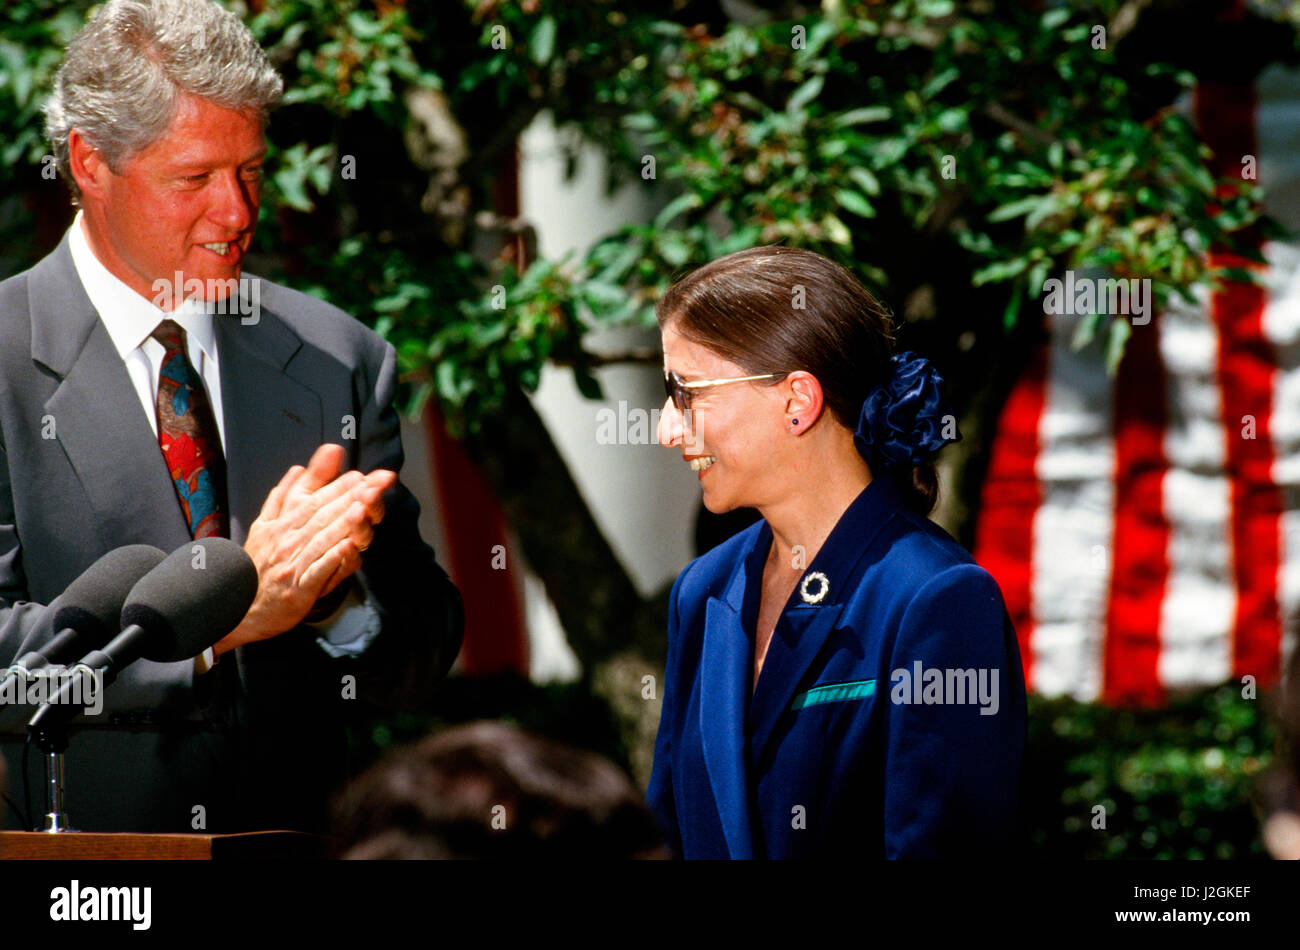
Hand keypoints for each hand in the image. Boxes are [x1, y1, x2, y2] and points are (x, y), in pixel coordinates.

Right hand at [213, 444, 395, 656]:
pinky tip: (350, 547)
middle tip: (378, 483)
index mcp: (283, 523)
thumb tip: (300, 466)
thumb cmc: (259, 564)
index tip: (363, 474)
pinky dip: (334, 559)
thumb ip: (287, 495)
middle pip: (323, 514)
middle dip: (352, 497)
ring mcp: (293, 564)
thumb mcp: (266, 524)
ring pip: (323, 539)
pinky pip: (318, 572)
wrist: (239, 608)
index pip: (315, 499)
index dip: (340, 485)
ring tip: (365, 507)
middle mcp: (288, 540)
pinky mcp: (298, 590)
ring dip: (345, 522)